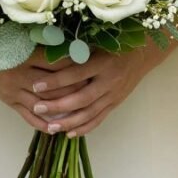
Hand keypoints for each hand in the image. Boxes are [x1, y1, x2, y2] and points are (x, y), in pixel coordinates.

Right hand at [0, 39, 87, 132]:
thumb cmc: (6, 44)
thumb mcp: (25, 40)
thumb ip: (47, 46)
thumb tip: (76, 49)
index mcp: (25, 57)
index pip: (56, 64)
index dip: (74, 67)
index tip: (91, 68)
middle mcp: (19, 76)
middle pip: (52, 87)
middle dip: (73, 89)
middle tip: (92, 90)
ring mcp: (14, 92)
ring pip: (42, 104)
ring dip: (61, 110)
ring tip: (80, 112)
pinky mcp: (10, 103)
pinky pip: (29, 117)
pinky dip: (44, 124)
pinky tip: (58, 128)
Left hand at [29, 47, 162, 137]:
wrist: (142, 54)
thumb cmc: (113, 45)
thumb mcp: (96, 44)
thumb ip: (76, 53)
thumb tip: (47, 58)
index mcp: (102, 62)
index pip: (75, 74)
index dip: (55, 81)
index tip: (35, 86)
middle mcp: (108, 81)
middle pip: (81, 98)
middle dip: (57, 105)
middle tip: (37, 108)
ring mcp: (113, 95)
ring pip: (89, 113)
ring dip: (69, 122)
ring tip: (50, 127)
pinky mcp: (115, 104)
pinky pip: (99, 119)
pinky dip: (85, 128)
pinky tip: (69, 133)